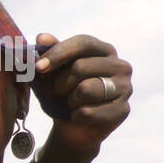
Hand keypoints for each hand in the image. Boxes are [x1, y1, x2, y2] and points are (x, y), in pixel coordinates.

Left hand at [31, 33, 131, 154]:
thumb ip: (45, 55)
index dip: (58, 53)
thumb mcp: (48, 75)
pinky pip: (88, 112)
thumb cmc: (60, 94)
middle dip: (60, 83)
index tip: (38, 67)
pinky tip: (78, 116)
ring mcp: (125, 88)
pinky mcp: (123, 110)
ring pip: (86, 90)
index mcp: (103, 50)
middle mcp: (120, 65)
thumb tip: (42, 37)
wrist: (71, 126)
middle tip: (59, 92)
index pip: (83, 43)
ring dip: (69, 100)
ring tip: (72, 103)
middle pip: (81, 67)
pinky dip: (74, 116)